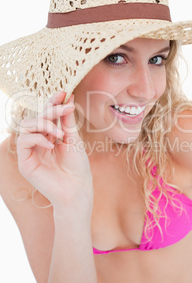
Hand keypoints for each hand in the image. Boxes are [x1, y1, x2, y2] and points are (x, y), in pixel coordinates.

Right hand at [17, 91, 92, 209]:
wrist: (78, 189)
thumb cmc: (78, 167)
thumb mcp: (73, 139)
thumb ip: (67, 120)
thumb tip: (68, 98)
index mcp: (50, 136)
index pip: (46, 115)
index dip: (53, 102)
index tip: (65, 93)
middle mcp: (38, 142)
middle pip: (35, 117)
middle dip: (50, 110)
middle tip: (64, 108)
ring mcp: (31, 152)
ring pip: (26, 126)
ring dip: (43, 124)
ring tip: (59, 133)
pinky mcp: (25, 163)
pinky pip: (23, 141)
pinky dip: (37, 138)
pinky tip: (51, 144)